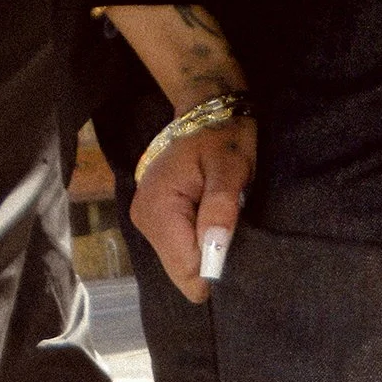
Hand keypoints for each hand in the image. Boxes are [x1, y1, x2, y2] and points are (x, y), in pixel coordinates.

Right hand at [129, 118, 256, 303]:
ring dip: (206, 252)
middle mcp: (144, 220)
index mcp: (158, 208)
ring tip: (221, 222)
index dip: (215, 267)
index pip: (186, 267)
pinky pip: (179, 252)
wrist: (206, 111)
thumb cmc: (223, 137)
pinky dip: (199, 246)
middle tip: (231, 231)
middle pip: (181, 270)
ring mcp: (146, 223)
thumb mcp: (230, 168)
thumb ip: (220, 208)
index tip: (237, 248)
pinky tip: (210, 225)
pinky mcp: (154, 223)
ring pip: (181, 264)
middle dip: (210, 260)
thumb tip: (214, 251)